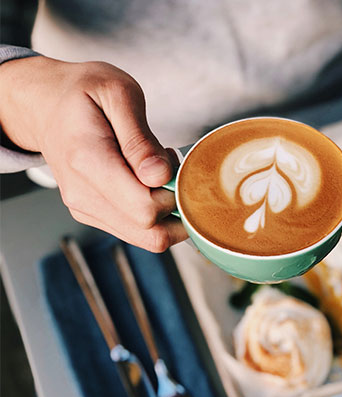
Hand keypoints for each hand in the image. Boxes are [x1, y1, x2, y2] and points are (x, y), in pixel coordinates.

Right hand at [0, 56, 187, 251]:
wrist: (45, 105)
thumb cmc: (83, 93)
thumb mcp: (118, 93)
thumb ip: (141, 140)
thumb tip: (160, 176)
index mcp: (88, 162)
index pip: (145, 209)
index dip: (173, 193)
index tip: (172, 161)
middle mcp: (83, 196)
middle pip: (151, 234)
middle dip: (176, 208)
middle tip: (171, 169)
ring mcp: (86, 209)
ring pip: (148, 238)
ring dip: (166, 209)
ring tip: (156, 170)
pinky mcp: (93, 215)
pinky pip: (137, 231)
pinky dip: (153, 211)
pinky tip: (145, 180)